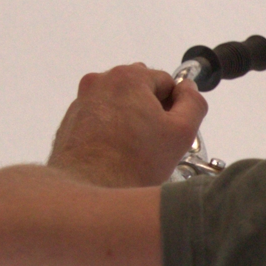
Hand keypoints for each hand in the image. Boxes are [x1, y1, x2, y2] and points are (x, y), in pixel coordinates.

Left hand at [47, 65, 206, 188]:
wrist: (88, 188)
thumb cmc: (134, 163)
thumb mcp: (181, 133)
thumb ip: (193, 103)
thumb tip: (188, 89)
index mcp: (129, 77)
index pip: (165, 81)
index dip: (174, 107)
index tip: (170, 131)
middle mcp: (101, 81)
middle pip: (140, 88)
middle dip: (151, 110)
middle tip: (154, 141)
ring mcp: (83, 100)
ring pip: (120, 103)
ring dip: (131, 119)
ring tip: (133, 150)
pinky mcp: (72, 119)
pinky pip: (102, 116)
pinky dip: (111, 129)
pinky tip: (116, 153)